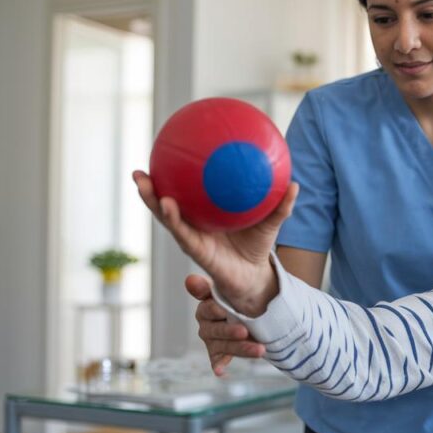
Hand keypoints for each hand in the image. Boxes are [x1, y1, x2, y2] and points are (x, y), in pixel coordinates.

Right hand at [132, 170, 297, 315]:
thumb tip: (295, 184)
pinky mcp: (197, 251)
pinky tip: (168, 204)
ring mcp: (192, 238)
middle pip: (165, 204)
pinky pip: (183, 233)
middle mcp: (192, 226)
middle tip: (138, 171)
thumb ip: (280, 205)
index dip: (169, 178)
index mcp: (203, 216)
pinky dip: (174, 218)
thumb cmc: (258, 245)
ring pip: (167, 218)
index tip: (158, 156)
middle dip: (150, 189)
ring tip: (143, 183)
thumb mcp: (271, 222)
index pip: (182, 194)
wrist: (257, 276)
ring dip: (153, 201)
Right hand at [186, 274, 265, 376]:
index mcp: (207, 306)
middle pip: (216, 331)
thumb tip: (190, 280)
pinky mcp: (219, 352)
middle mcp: (207, 324)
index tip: (223, 311)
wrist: (257, 308)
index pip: (208, 309)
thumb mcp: (230, 288)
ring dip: (240, 348)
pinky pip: (217, 359)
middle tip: (245, 332)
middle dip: (230, 332)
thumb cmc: (240, 297)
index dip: (215, 310)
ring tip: (259, 350)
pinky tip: (220, 371)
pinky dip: (218, 364)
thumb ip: (209, 286)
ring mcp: (213, 340)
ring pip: (223, 346)